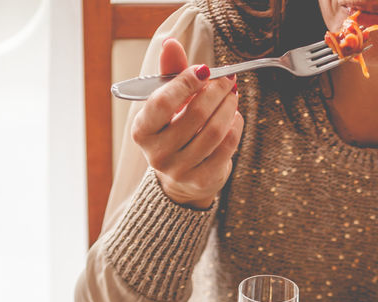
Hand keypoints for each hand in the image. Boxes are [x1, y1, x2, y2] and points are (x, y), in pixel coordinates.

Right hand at [131, 38, 242, 209]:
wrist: (181, 178)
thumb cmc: (173, 131)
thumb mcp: (167, 102)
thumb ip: (170, 74)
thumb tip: (170, 43)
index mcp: (142, 130)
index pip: (162, 102)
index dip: (186, 82)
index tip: (204, 70)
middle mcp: (157, 154)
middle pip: (195, 114)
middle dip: (216, 92)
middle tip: (227, 81)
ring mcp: (180, 170)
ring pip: (214, 131)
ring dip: (229, 107)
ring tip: (232, 96)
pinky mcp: (202, 180)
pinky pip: (227, 147)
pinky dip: (235, 126)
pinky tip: (234, 117)